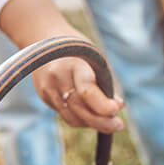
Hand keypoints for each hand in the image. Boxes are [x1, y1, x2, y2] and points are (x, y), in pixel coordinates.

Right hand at [0, 0, 124, 131]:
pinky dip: (81, 118)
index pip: (87, 91)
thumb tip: (117, 108)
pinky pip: (66, 114)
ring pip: (73, 117)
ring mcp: (47, 89)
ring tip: (109, 123)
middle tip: (119, 126)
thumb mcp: (94, 59)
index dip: (103, 106)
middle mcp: (57, 78)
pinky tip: (92, 116)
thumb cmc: (78, 49)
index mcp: (73, 64)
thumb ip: (104, 83)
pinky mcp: (44, 96)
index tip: (118, 109)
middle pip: (80, 109)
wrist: (44, 38)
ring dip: (92, 123)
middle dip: (103, 122)